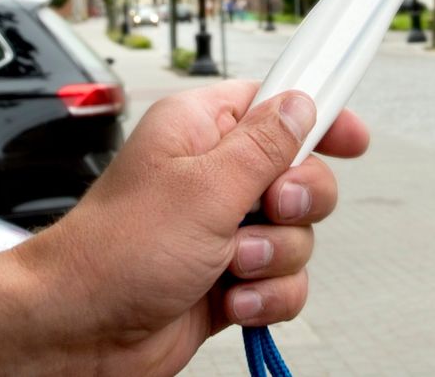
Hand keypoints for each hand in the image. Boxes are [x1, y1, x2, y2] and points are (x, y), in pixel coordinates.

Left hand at [6, 79, 368, 375]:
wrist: (81, 330)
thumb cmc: (116, 251)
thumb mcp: (203, 187)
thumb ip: (265, 145)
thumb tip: (303, 104)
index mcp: (201, 130)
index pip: (277, 105)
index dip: (319, 116)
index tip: (352, 138)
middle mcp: (215, 175)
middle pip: (301, 174)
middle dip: (296, 202)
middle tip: (270, 208)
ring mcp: (224, 229)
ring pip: (298, 234)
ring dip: (273, 258)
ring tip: (231, 266)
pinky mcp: (230, 278)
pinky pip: (284, 281)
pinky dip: (266, 296)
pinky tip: (232, 302)